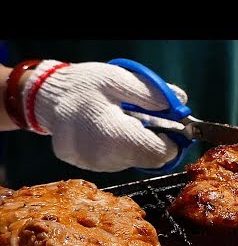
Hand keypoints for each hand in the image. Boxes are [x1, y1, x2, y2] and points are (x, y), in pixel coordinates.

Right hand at [21, 60, 186, 171]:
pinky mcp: (85, 167)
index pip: (159, 154)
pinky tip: (106, 131)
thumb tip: (182, 105)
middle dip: (154, 142)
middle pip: (148, 161)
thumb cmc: (84, 85)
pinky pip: (115, 162)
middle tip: (145, 121)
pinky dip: (119, 148)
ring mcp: (91, 165)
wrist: (46, 95)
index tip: (170, 129)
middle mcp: (101, 158)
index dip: (171, 143)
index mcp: (112, 134)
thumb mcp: (121, 79)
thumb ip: (154, 94)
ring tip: (121, 122)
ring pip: (132, 162)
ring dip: (136, 145)